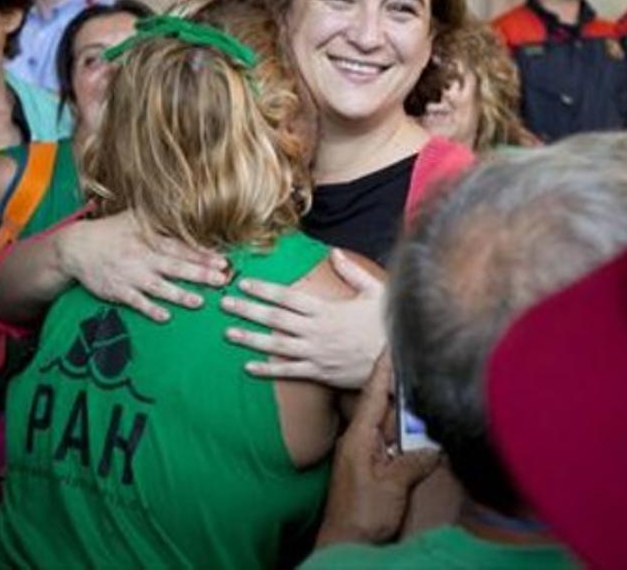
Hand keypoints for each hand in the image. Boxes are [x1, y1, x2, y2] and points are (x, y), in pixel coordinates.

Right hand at [57, 211, 230, 321]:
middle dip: (199, 274)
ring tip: (199, 301)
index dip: (202, 254)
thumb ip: (158, 217)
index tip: (222, 260)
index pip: (180, 247)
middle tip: (222, 280)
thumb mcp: (132, 217)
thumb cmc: (109, 232)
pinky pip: (137, 302)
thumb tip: (184, 210)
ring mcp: (130, 275)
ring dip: (180, 294)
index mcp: (148, 239)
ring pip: (159, 287)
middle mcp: (142, 257)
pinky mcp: (118, 291)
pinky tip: (165, 316)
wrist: (76, 247)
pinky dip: (151, 309)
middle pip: (175, 266)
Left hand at [222, 248, 385, 387]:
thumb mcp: (374, 291)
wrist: (402, 359)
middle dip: (248, 309)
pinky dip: (268, 370)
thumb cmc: (388, 323)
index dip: (263, 289)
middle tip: (224, 303)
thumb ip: (351, 272)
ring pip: (276, 345)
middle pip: (275, 318)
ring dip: (250, 338)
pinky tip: (248, 367)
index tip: (243, 282)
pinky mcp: (320, 373)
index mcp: (326, 309)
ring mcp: (316, 353)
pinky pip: (289, 371)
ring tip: (227, 333)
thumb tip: (333, 253)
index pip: (287, 296)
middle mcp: (316, 330)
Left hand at [316, 353, 440, 546]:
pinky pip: (394, 442)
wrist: (346, 541)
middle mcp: (362, 439)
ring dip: (409, 411)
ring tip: (426, 390)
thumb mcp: (391, 487)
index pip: (374, 393)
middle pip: (386, 404)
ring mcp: (368, 453)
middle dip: (402, 384)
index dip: (384, 368)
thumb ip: (413, 462)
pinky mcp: (375, 467)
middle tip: (419, 361)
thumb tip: (436, 446)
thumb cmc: (361, 515)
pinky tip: (423, 430)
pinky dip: (408, 434)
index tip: (392, 343)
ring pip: (392, 424)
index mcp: (360, 437)